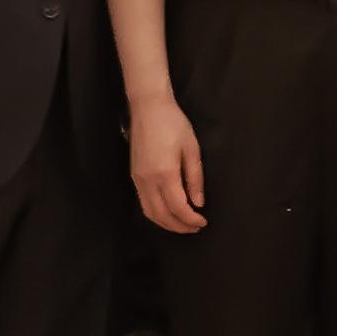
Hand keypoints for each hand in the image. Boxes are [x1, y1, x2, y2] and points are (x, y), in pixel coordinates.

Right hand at [129, 94, 206, 234]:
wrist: (148, 108)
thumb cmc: (174, 124)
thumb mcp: (192, 149)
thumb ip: (195, 178)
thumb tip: (198, 203)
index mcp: (165, 174)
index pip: (178, 207)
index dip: (191, 219)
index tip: (203, 222)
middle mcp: (147, 181)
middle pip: (162, 215)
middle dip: (179, 226)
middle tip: (195, 228)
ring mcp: (137, 179)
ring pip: (149, 212)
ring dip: (166, 223)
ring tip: (182, 224)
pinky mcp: (133, 176)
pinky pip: (143, 203)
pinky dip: (156, 213)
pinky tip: (167, 212)